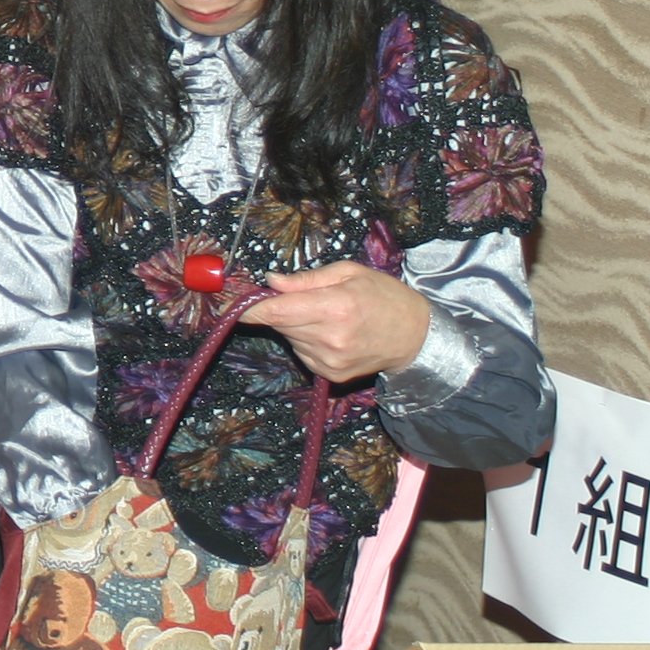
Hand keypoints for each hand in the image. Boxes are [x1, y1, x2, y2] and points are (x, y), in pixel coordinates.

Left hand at [242, 262, 431, 382]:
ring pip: (290, 338)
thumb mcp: (349, 273)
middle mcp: (330, 338)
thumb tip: (271, 281)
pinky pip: (302, 352)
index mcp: (335, 308)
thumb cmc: (384, 297)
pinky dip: (308, 341)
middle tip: (305, 299)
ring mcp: (330, 361)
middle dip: (281, 309)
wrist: (416, 337)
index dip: (249, 307)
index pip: (277, 311)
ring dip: (297, 326)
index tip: (232, 302)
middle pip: (280, 323)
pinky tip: (332, 334)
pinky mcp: (331, 375)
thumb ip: (306, 280)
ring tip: (328, 316)